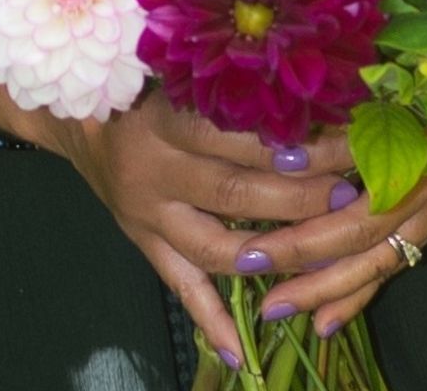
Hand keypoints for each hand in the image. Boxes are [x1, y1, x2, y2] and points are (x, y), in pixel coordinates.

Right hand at [12, 87, 356, 365]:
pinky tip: (241, 351)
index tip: (345, 139)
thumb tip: (312, 88)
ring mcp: (148, 214)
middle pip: (235, 190)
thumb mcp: (180, 75)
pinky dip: (210, 320)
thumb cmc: (144, 86)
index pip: (240, 133)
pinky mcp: (142, 243)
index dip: (294, 140)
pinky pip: (179, 287)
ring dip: (272, 255)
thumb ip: (232, 86)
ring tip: (324, 255)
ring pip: (214, 245)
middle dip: (299, 197)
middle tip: (349, 194)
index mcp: (168, 117)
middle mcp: (156, 168)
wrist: (77, 118)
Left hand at [228, 123, 426, 340]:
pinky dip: (356, 296)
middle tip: (247, 261)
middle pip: (357, 232)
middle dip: (300, 251)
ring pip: (372, 263)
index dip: (311, 172)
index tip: (264, 179)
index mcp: (413, 149)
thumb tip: (286, 147)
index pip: (353, 169)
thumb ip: (347, 121)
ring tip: (275, 307)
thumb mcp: (397, 89)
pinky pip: (389, 269)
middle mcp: (422, 193)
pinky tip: (323, 322)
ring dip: (322, 288)